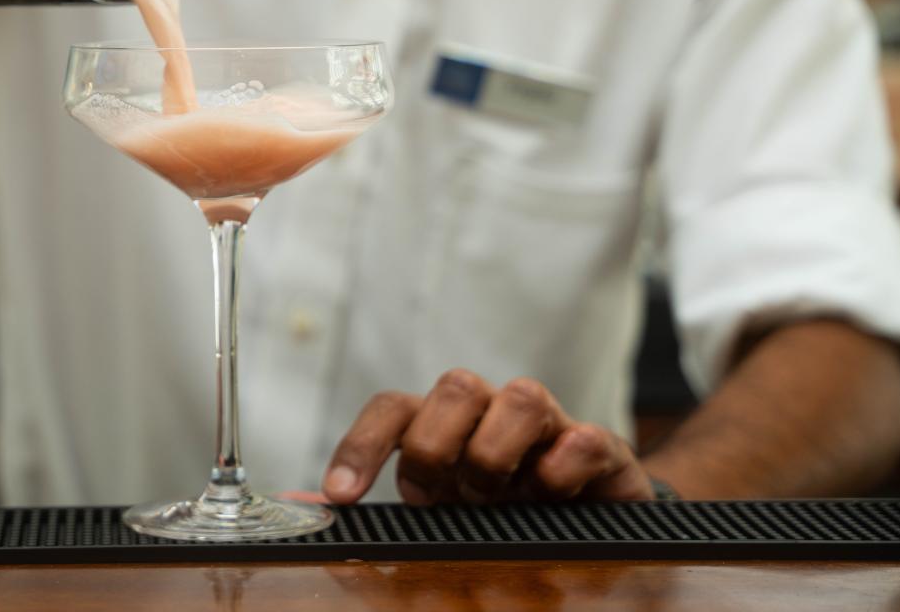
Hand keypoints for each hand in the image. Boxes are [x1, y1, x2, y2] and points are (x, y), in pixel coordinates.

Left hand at [323, 370, 654, 504]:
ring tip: (494, 498)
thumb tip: (298, 502)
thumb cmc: (500, 503)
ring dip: (495, 453)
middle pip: (454, 386)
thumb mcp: (437, 507)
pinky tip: (551, 495)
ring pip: (520, 396)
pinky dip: (563, 466)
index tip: (341, 496)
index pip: (392, 409)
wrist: (592, 512)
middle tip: (434, 496)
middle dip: (434, 444)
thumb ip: (373, 503)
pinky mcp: (600, 449)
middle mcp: (492, 410)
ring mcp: (549, 424)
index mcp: (444, 422)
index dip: (361, 445)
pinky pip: (585, 436)